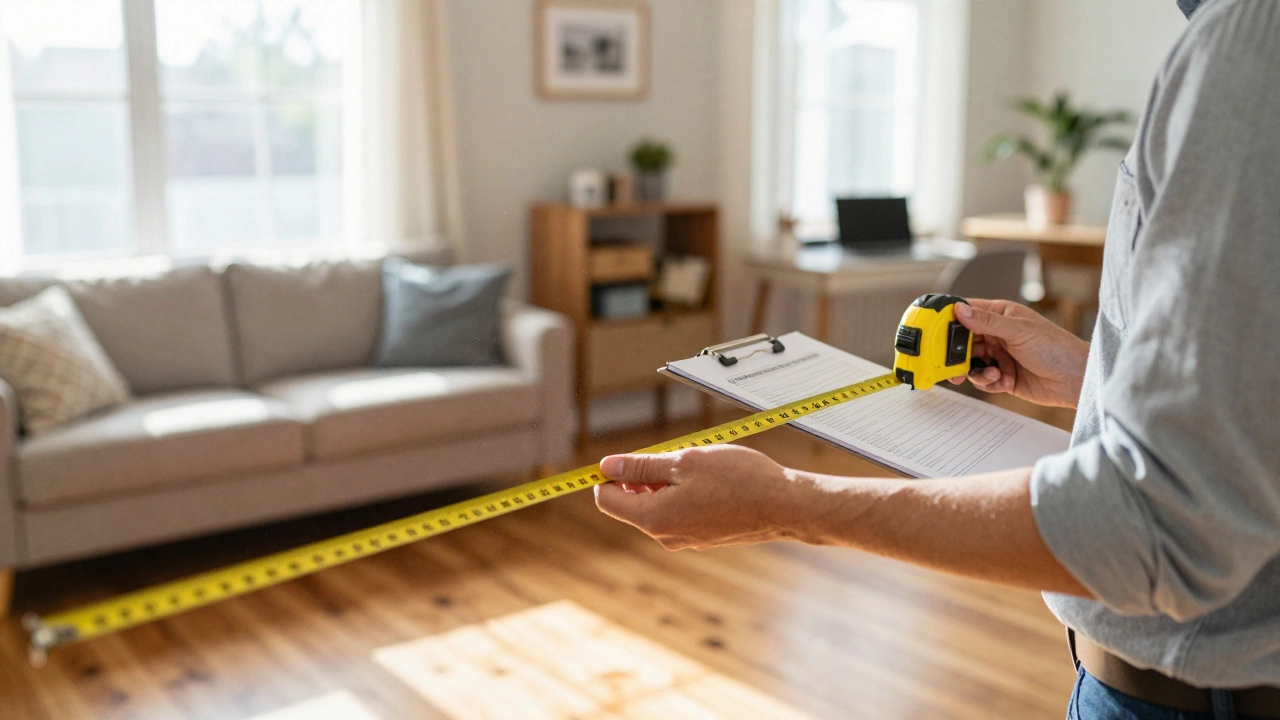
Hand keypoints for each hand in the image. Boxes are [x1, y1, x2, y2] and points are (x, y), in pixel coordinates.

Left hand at [594, 445, 797, 549]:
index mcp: (654, 518)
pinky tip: (710, 481)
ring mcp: (685, 539)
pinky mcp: (702, 537)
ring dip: (665, 483)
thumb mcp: (684, 461)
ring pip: (657, 506)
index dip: (608, 475)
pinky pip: (679, 513)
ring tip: (697, 466)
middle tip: (671, 455)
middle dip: (640, 477)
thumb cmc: (738, 480)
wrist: (784, 506)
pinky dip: (683, 494)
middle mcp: (665, 536)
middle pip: (632, 504)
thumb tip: (607, 466)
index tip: (623, 456)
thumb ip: (642, 466)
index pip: (608, 500)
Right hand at [952, 299, 1089, 407]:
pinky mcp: (1002, 376)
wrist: (1076, 380)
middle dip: (958, 354)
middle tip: (953, 363)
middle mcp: (997, 335)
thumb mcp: (1018, 331)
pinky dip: (989, 382)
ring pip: (971, 363)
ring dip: (978, 371)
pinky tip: (1005, 380)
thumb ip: (986, 321)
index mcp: (1001, 315)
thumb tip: (959, 310)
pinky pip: (983, 380)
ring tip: (994, 374)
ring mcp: (999, 356)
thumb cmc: (1057, 348)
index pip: (967, 312)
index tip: (935, 330)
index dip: (950, 320)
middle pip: (964, 341)